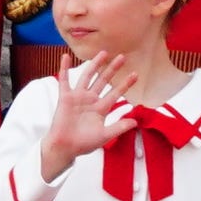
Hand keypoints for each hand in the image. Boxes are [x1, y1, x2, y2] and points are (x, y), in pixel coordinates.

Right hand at [39, 53, 138, 181]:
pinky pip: (64, 80)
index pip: (115, 93)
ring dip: (95, 65)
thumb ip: (119, 127)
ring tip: (103, 53)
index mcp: (100, 108)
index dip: (125, 84)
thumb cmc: (84, 143)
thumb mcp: (105, 135)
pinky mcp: (65, 97)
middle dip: (113, 69)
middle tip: (122, 57)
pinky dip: (64, 68)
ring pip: (88, 77)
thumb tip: (136, 122)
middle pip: (103, 81)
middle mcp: (90, 100)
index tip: (136, 74)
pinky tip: (65, 56)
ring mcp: (78, 97)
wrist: (65, 147)